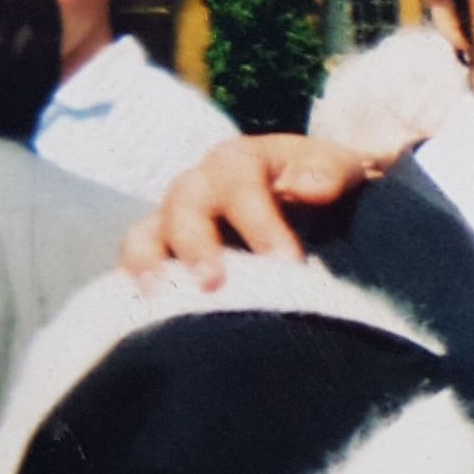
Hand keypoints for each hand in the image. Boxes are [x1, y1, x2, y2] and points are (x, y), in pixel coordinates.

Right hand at [121, 134, 385, 287]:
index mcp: (239, 161)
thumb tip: (310, 187)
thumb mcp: (339, 167)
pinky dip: (134, 285)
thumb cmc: (323, 183)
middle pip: (183, 206)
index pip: (240, 184)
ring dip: (149, 264)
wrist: (308, 197)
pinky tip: (143, 312)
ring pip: (145, 233)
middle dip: (197, 246)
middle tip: (213, 284)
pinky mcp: (161, 252)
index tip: (285, 261)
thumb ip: (331, 172)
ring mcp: (173, 219)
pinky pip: (136, 265)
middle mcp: (199, 186)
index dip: (259, 222)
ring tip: (157, 297)